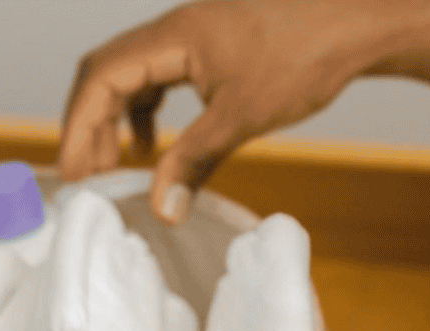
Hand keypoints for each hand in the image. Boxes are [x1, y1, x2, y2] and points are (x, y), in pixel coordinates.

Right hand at [58, 0, 429, 224]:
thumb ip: (194, 162)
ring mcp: (190, 36)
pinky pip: (156, 78)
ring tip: (111, 169)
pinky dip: (142, 114)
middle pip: (105, 74)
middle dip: (87, 127)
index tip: (72, 174)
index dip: (78, 128)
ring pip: (129, 76)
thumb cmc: (307, 56)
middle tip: (84, 179)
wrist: (358, 19)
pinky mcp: (208, 47)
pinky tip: (152, 148)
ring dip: (112, 121)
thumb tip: (161, 211)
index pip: (102, 78)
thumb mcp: (243, 117)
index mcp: (174, 38)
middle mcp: (174, 30)